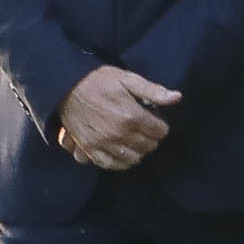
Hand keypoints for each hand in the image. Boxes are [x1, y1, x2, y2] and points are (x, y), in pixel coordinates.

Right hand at [56, 66, 179, 170]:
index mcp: (132, 116)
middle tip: (145, 130)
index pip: (161, 131)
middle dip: (151, 138)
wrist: (66, 86)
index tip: (154, 120)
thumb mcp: (128, 79)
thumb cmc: (99, 81)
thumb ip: (153, 91)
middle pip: (148, 146)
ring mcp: (103, 143)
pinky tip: (124, 155)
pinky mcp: (89, 148)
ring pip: (133, 157)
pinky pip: (110, 164)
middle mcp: (119, 133)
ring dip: (138, 151)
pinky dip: (120, 163)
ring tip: (136, 141)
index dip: (160, 125)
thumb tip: (177, 98)